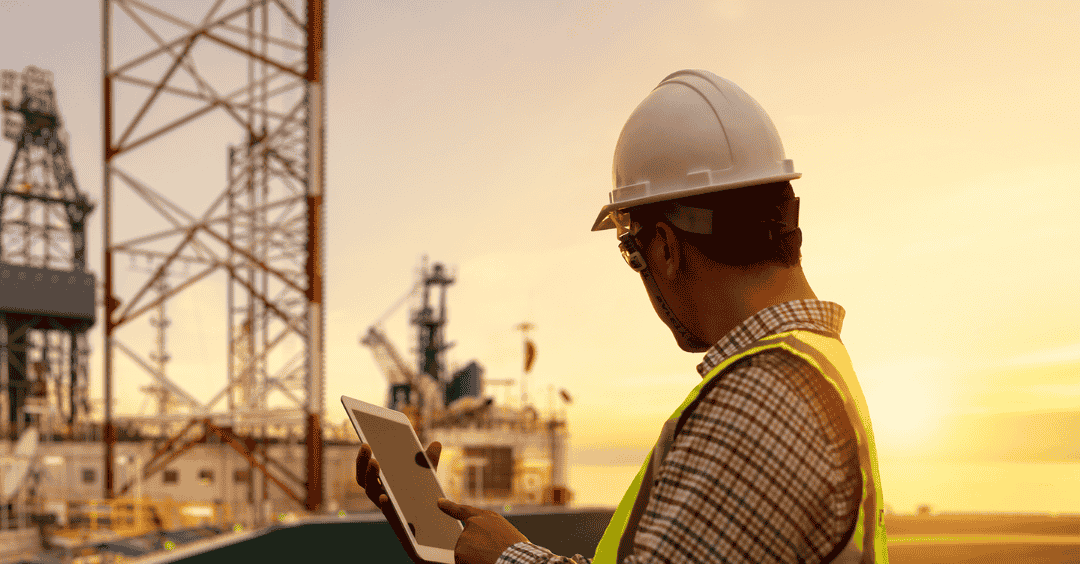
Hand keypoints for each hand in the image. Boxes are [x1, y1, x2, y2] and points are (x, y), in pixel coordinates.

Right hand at [356, 441, 441, 562]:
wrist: (432, 525)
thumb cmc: (423, 496)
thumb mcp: (426, 477)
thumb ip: (429, 461)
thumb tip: (436, 443)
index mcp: (383, 484)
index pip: (366, 470)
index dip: (362, 458)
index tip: (365, 441)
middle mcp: (380, 496)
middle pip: (364, 479)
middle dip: (362, 462)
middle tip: (367, 445)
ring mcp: (387, 508)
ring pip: (372, 494)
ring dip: (371, 477)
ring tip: (375, 462)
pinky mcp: (396, 522)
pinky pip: (387, 513)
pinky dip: (384, 504)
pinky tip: (385, 495)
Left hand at [437, 498, 528, 563]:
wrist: (517, 559)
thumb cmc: (518, 551)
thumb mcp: (507, 536)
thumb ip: (489, 535)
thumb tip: (481, 546)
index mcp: (488, 518)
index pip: (464, 511)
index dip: (450, 506)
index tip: (439, 502)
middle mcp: (474, 523)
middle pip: (467, 543)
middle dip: (475, 553)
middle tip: (493, 556)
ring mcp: (465, 536)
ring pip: (464, 555)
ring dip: (474, 561)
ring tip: (492, 560)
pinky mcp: (460, 551)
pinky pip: (462, 562)